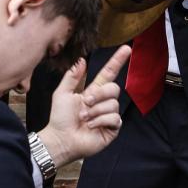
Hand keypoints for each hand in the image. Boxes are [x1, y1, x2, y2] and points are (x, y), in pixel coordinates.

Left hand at [38, 46, 131, 165]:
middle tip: (86, 103)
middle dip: (100, 94)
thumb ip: (72, 76)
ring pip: (113, 104)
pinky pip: (114, 118)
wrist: (61, 138)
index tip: (127, 49)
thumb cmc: (60, 118)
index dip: (117, 61)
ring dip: (95, 111)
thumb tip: (82, 60)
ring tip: (84, 119)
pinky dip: (100, 121)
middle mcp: (103, 102)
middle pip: (114, 88)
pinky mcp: (112, 128)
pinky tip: (91, 126)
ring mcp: (108, 115)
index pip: (109, 73)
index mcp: (93, 91)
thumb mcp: (62, 93)